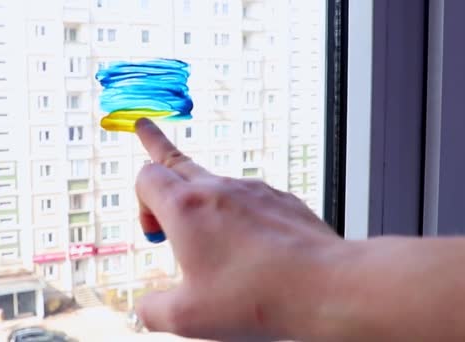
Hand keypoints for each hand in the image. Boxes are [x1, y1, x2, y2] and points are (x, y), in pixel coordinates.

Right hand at [134, 118, 344, 340]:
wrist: (324, 286)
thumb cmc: (257, 298)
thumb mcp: (189, 317)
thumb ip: (154, 311)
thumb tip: (145, 310)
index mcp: (185, 209)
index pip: (146, 176)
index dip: (140, 202)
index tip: (154, 233)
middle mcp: (217, 189)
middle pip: (175, 158)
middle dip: (154, 144)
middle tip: (142, 127)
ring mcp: (252, 190)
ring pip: (213, 179)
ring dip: (198, 193)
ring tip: (201, 215)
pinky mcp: (279, 199)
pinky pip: (247, 197)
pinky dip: (236, 211)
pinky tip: (248, 243)